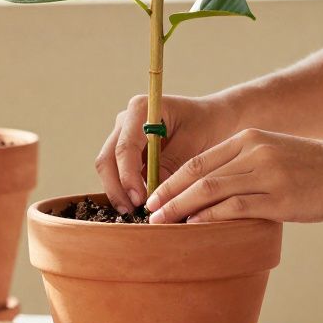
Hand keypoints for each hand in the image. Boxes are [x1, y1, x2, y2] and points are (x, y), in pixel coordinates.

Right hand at [95, 94, 241, 212]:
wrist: (215, 118)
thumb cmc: (209, 124)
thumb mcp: (195, 143)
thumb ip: (172, 163)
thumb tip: (153, 192)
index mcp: (141, 109)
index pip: (125, 147)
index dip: (128, 176)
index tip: (140, 200)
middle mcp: (126, 120)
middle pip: (107, 158)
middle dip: (117, 188)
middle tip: (131, 213)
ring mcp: (124, 135)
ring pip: (108, 167)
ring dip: (118, 191)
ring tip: (134, 213)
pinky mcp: (128, 150)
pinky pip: (118, 171)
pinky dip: (125, 189)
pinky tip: (138, 205)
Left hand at [145, 129, 322, 223]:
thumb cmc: (316, 170)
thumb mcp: (276, 155)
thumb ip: (246, 167)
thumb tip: (214, 193)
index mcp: (249, 140)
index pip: (199, 160)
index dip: (171, 179)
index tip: (153, 196)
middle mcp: (254, 152)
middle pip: (197, 173)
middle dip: (168, 194)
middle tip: (148, 213)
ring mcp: (266, 173)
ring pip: (210, 190)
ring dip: (180, 208)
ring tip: (162, 224)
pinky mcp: (279, 197)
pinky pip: (234, 207)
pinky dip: (209, 217)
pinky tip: (194, 227)